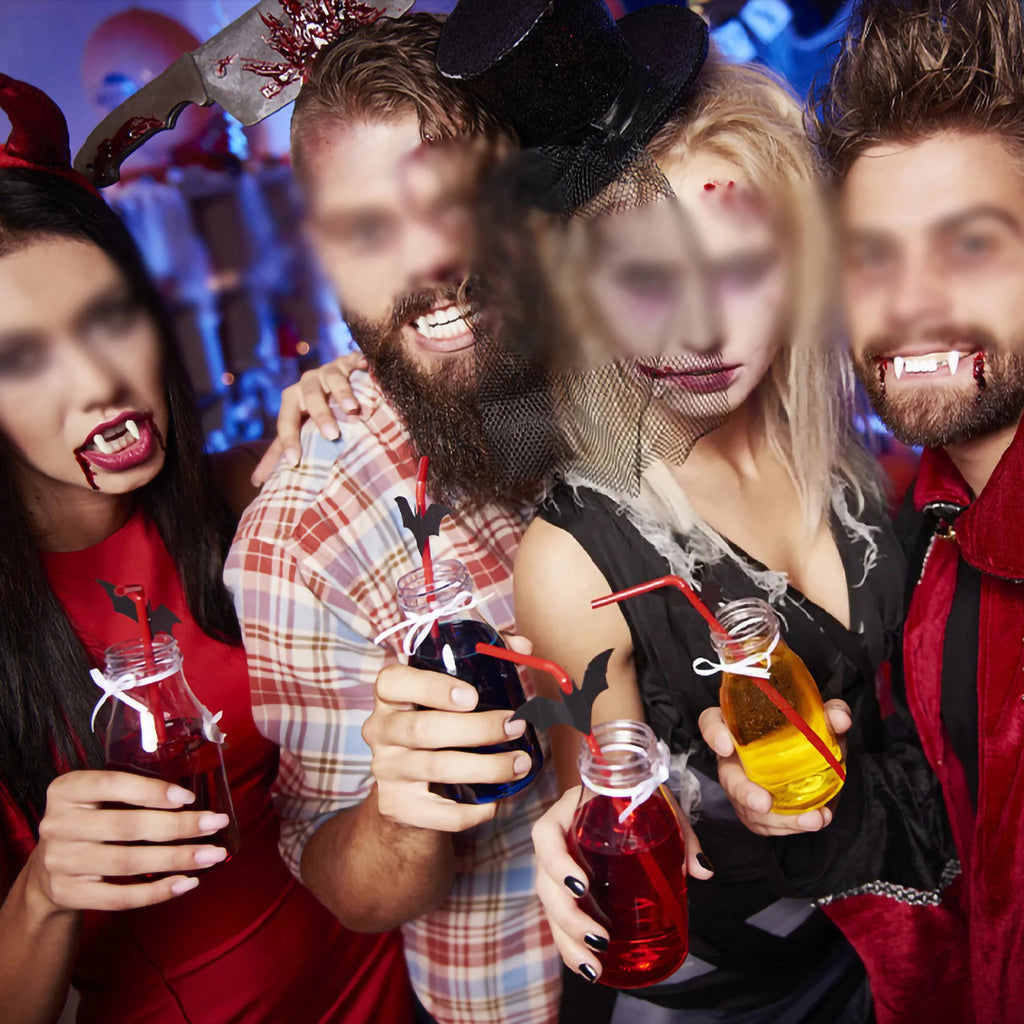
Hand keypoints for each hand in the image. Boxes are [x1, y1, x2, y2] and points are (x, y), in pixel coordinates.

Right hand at [26, 770, 230, 912]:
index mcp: (66, 790)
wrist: (47, 868)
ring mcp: (60, 862)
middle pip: (127, 827)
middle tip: (216, 823)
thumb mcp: (97, 797)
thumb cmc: (89, 821)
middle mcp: (58, 825)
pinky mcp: (68, 894)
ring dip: (176, 859)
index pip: (111, 784)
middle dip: (178, 826)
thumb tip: (191, 799)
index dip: (152, 791)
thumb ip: (132, 792)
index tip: (188, 798)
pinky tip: (186, 882)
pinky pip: (118, 897)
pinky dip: (156, 892)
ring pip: (127, 862)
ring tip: (212, 855)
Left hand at [251, 351, 367, 486]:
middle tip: (331, 435)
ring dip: (342, 393)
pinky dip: (359, 361)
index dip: (288, 441)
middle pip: (310, 397)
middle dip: (320, 415)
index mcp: (292, 400)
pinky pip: (353, 360)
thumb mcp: (295, 429)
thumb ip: (278, 452)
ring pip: (333, 379)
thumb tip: (256, 481)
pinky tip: (366, 366)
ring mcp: (329, 371)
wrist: (330, 379)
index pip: (287, 421)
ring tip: (353, 409)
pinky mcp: (349, 362)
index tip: (294, 462)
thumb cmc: (312, 412)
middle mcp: (308, 383)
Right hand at [362, 635, 536, 832]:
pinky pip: (436, 812)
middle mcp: (380, 730)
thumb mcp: (450, 692)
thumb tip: (523, 646)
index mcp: (390, 695)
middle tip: (516, 726)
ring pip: (436, 768)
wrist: (408, 791)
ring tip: (520, 763)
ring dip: (486, 767)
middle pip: (423, 729)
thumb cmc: (437, 724)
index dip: (431, 687)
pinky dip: (470, 811)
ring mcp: (386, 770)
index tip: (473, 696)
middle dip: (477, 729)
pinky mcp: (396, 806)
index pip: (392, 682)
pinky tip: (493, 803)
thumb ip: (483, 662)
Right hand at [532, 785, 712, 983]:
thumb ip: (680, 836)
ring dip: (568, 940)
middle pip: (545, 881)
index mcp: (569, 811)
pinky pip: (560, 919)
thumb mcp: (659, 808)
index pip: (546, 834)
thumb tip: (701, 871)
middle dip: (568, 916)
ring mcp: (560, 869)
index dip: (556, 862)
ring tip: (594, 967)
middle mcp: (557, 841)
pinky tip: (590, 968)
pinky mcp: (569, 891)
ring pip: (550, 908)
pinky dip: (571, 946)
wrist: (628, 797)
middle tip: (599, 938)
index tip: (581, 886)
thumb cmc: (638, 800)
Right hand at [698, 699, 851, 835]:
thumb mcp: (820, 722)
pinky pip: (768, 825)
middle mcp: (734, 759)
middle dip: (744, 792)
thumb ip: (830, 714)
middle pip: (728, 776)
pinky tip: (815, 820)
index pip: (712, 722)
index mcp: (738, 727)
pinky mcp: (756, 813)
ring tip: (812, 819)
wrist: (814, 765)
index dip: (713, 733)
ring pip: (750, 808)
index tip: (727, 745)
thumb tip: (839, 718)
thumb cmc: (806, 736)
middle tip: (764, 803)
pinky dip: (793, 827)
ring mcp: (743, 788)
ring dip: (780, 819)